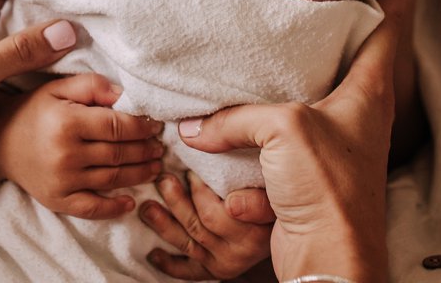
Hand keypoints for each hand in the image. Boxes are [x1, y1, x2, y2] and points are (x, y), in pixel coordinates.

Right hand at [0, 74, 166, 218]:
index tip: (155, 124)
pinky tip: (130, 201)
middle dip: (146, 150)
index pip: (118, 126)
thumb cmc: (34, 110)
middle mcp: (65, 154)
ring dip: (140, 174)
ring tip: (155, 166)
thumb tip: (125, 96)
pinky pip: (91, 208)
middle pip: (120, 154)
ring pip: (113, 179)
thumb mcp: (60, 88)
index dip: (142, 126)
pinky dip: (114, 208)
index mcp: (68, 122)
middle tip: (160, 146)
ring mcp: (61, 181)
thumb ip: (93, 86)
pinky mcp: (57, 200)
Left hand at [139, 171, 271, 279]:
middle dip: (176, 201)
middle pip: (199, 223)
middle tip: (162, 179)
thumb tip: (220, 179)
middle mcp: (244, 248)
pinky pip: (189, 270)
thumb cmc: (278, 194)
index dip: (198, 189)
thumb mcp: (271, 185)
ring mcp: (229, 261)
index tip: (188, 171)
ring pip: (189, 241)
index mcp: (258, 225)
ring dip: (164, 224)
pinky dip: (169, 263)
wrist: (293, 230)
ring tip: (147, 207)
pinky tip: (153, 253)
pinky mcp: (217, 270)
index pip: (218, 211)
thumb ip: (252, 186)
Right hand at [175, 8, 400, 282]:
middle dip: (332, 24)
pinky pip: (278, 133)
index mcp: (368, 91)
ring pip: (309, 92)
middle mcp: (356, 111)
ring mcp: (333, 141)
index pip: (388, 26)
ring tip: (262, 42)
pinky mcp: (306, 168)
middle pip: (349, 54)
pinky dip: (258, 121)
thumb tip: (196, 126)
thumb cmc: (328, 189)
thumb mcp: (285, 129)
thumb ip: (238, 115)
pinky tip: (234, 108)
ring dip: (288, 73)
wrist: (327, 258)